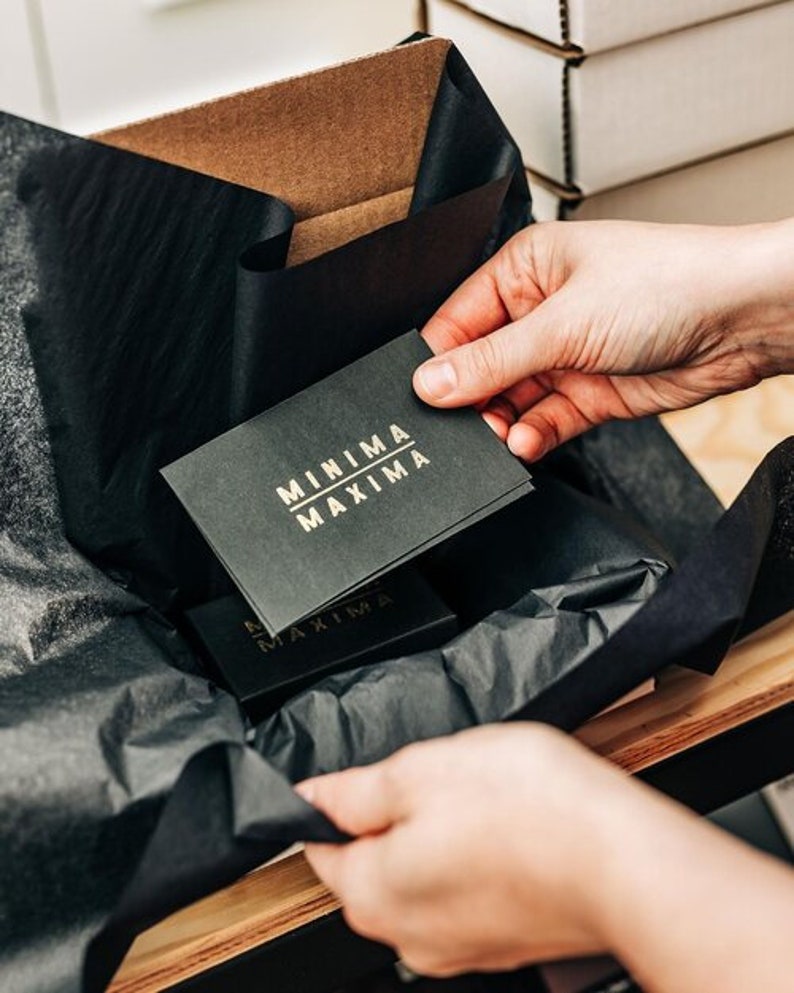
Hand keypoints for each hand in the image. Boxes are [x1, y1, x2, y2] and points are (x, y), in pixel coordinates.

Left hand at [297, 724, 628, 975]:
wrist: (626, 862)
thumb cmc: (532, 811)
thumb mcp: (423, 769)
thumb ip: (355, 789)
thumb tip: (312, 797)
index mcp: (374, 893)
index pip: (320, 849)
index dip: (336, 805)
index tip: (369, 780)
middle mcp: (408, 936)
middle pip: (373, 866)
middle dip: (397, 818)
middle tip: (442, 781)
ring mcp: (460, 948)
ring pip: (424, 877)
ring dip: (441, 837)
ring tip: (486, 802)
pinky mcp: (504, 942)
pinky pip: (468, 894)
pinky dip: (479, 862)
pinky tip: (512, 831)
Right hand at [413, 219, 793, 458]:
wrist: (743, 319)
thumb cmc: (669, 284)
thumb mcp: (563, 323)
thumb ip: (492, 361)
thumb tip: (432, 382)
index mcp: (524, 270)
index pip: (458, 321)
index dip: (438, 362)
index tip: (421, 398)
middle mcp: (540, 312)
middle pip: (481, 367)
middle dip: (470, 401)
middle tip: (462, 427)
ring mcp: (565, 355)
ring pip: (510, 400)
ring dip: (501, 424)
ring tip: (499, 438)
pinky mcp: (589, 394)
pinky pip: (544, 421)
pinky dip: (532, 436)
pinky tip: (527, 442)